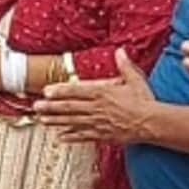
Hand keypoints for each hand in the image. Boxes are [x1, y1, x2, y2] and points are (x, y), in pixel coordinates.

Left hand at [33, 48, 158, 143]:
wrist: (152, 123)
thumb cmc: (144, 101)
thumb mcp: (134, 79)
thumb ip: (124, 65)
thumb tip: (120, 51)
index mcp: (102, 93)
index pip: (76, 91)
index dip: (60, 91)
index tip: (46, 91)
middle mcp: (97, 108)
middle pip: (69, 107)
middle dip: (51, 107)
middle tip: (36, 107)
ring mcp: (98, 123)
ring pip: (72, 122)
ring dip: (56, 121)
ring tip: (42, 121)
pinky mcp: (103, 135)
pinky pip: (84, 136)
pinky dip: (71, 137)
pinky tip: (60, 137)